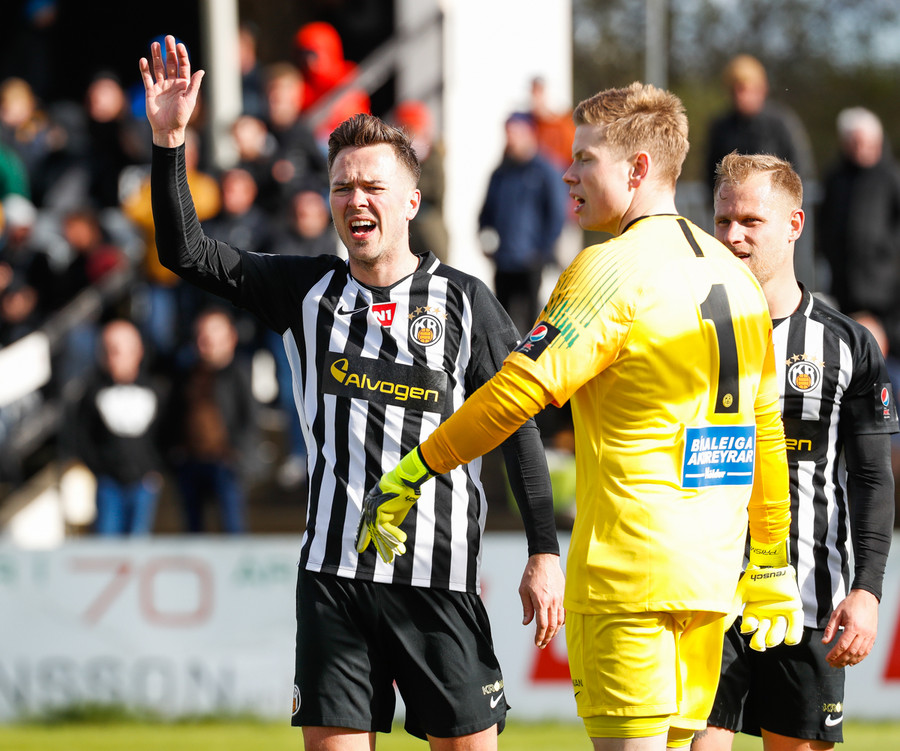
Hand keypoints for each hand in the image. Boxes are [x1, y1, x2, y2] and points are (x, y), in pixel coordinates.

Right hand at [138, 34, 203, 147]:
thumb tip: (201, 71)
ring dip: (156, 56)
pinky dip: (144, 69)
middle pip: (170, 64)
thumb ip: (194, 85)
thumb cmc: (181, 116)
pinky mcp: (150, 91)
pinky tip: (143, 60)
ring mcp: (161, 87)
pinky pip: (147, 78)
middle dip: (169, 51)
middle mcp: (172, 84)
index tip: (180, 46)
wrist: (167, 129)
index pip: (183, 66)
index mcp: (183, 85)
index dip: (182, 56)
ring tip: (155, 44)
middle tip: (168, 38)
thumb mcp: (190, 100)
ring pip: (158, 68)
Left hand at [355, 447, 433, 562]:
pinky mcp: (377, 509)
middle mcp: (369, 509)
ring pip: (380, 532)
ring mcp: (372, 509)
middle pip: (374, 532)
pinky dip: (394, 535)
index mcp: (372, 508)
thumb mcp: (396, 512)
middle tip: (387, 560)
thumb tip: (387, 536)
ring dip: (390, 545)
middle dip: (381, 547)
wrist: (405, 481)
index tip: (360, 549)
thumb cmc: (403, 494)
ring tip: (397, 555)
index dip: (365, 539)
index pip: (368, 526)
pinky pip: (385, 527)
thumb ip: (390, 522)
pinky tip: (402, 542)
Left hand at [518, 553, 565, 648]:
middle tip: (542, 644)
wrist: (545, 560)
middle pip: (552, 626)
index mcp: (541, 601)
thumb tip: (526, 623)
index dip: (540, 636)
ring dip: (554, 632)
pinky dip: (561, 622)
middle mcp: (553, 602)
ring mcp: (560, 599)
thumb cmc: (531, 574)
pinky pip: (565, 613)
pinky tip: (556, 626)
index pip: (542, 625)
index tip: (537, 643)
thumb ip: (526, 608)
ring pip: (560, 621)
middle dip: (547, 638)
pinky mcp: (565, 596)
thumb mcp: (523, 590)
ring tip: (548, 638)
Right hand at [734, 538, 803, 651]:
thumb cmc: (754, 577)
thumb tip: (721, 628)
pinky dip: (793, 635)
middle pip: (764, 635)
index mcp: (752, 611)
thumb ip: (731, 609)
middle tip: (760, 644)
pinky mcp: (794, 609)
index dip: (749, 630)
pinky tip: (789, 639)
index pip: (750, 627)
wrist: (771, 564)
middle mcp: (766, 615)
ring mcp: (780, 613)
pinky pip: (796, 627)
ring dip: (775, 635)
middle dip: (761, 642)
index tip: (748, 627)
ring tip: (774, 628)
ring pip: (778, 633)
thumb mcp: (740, 592)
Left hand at [823, 589, 878, 666]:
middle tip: (832, 664)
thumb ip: (830, 629)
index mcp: (853, 627)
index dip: (834, 654)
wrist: (866, 598)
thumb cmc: (850, 604)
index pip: (843, 645)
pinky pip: (867, 651)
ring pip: (860, 653)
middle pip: (851, 652)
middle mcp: (863, 633)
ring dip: (850, 661)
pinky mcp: (873, 636)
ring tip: (840, 664)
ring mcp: (870, 636)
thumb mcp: (836, 614)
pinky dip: (859, 658)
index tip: (828, 659)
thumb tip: (824, 642)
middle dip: (841, 660)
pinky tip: (852, 662)